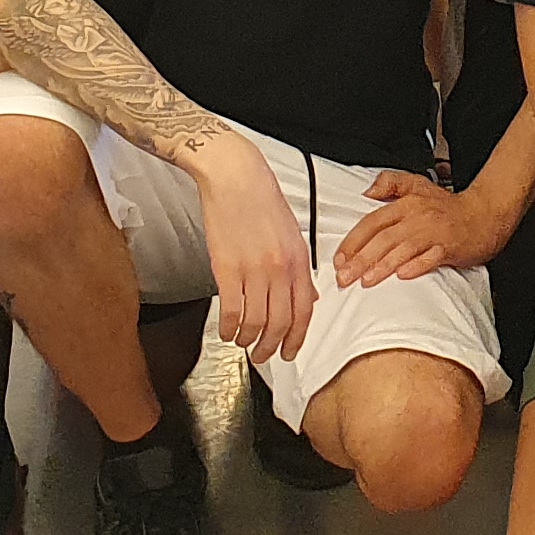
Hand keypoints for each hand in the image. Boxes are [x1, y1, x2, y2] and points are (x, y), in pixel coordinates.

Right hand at [193, 140, 315, 370]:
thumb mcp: (292, 234)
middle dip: (272, 347)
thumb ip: (300, 269)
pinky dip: (228, 328)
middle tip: (263, 356)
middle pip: (280, 323)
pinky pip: (230, 310)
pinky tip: (226, 331)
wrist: (234, 178)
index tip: (290, 352)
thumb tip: (308, 298)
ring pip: (254, 322)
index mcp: (298, 260)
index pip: (304, 311)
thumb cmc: (262, 201)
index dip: (297, 338)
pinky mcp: (225, 269)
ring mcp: (252, 270)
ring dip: (248, 341)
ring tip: (242, 344)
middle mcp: (279, 269)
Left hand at [338, 167, 502, 285]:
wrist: (486, 213)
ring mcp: (434, 233)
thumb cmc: (450, 206)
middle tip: (344, 277)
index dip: (353, 241)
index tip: (339, 259)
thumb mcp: (418, 185)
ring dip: (382, 266)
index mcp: (406, 204)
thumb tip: (367, 191)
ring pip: (403, 249)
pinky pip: (431, 257)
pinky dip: (416, 266)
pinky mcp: (450, 247)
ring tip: (366, 280)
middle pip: (383, 238)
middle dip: (360, 259)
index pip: (372, 222)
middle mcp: (418, 217)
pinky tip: (403, 276)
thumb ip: (391, 183)